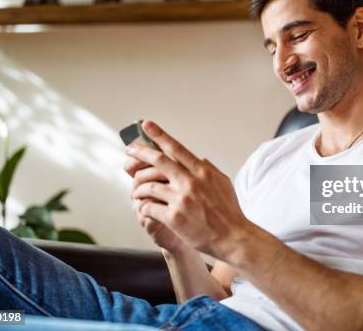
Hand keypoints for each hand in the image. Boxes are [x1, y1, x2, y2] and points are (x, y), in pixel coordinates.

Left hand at [127, 120, 252, 260]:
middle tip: (129, 149)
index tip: (146, 125)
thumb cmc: (229, 212)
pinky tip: (143, 209)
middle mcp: (190, 182)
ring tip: (135, 191)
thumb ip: (209, 169)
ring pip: (149, 186)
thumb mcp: (223, 183)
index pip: (176, 148)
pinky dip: (143, 207)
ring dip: (139, 188)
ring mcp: (181, 199)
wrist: (233, 237)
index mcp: (202, 171)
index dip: (159, 135)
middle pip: (158, 161)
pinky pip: (149, 207)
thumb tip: (199, 158)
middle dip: (140, 152)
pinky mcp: (174, 218)